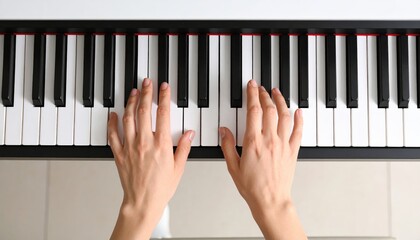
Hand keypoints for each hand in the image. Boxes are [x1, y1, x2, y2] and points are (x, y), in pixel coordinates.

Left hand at [108, 79, 193, 239]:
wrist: (142, 202)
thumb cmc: (161, 188)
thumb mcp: (178, 168)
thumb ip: (184, 148)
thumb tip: (190, 133)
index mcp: (161, 145)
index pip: (163, 114)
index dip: (164, 97)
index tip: (164, 87)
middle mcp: (144, 143)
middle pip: (144, 111)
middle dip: (146, 93)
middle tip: (147, 82)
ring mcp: (130, 147)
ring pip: (128, 118)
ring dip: (131, 103)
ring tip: (134, 92)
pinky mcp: (119, 154)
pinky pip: (113, 134)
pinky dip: (112, 122)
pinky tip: (114, 114)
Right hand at [220, 80, 305, 239]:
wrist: (270, 201)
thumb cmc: (252, 187)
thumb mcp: (233, 166)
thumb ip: (227, 145)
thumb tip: (224, 130)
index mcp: (253, 142)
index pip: (253, 110)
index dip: (252, 95)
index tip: (251, 86)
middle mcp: (270, 140)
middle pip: (269, 109)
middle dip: (265, 95)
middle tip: (261, 88)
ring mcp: (283, 144)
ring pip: (284, 116)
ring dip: (281, 101)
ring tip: (277, 93)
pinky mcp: (292, 151)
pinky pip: (298, 131)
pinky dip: (299, 119)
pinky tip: (298, 111)